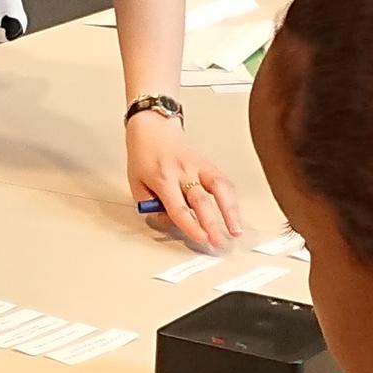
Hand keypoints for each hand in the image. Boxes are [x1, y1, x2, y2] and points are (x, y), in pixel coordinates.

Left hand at [127, 111, 241, 252]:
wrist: (152, 129)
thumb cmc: (143, 157)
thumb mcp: (136, 184)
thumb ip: (152, 206)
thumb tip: (172, 223)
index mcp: (162, 178)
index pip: (179, 208)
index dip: (191, 226)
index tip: (201, 239)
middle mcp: (183, 172)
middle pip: (201, 201)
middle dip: (212, 225)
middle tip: (219, 243)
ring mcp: (198, 166)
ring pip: (220, 188)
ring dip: (230, 211)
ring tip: (236, 230)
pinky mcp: (208, 164)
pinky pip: (224, 182)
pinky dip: (232, 199)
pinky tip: (236, 213)